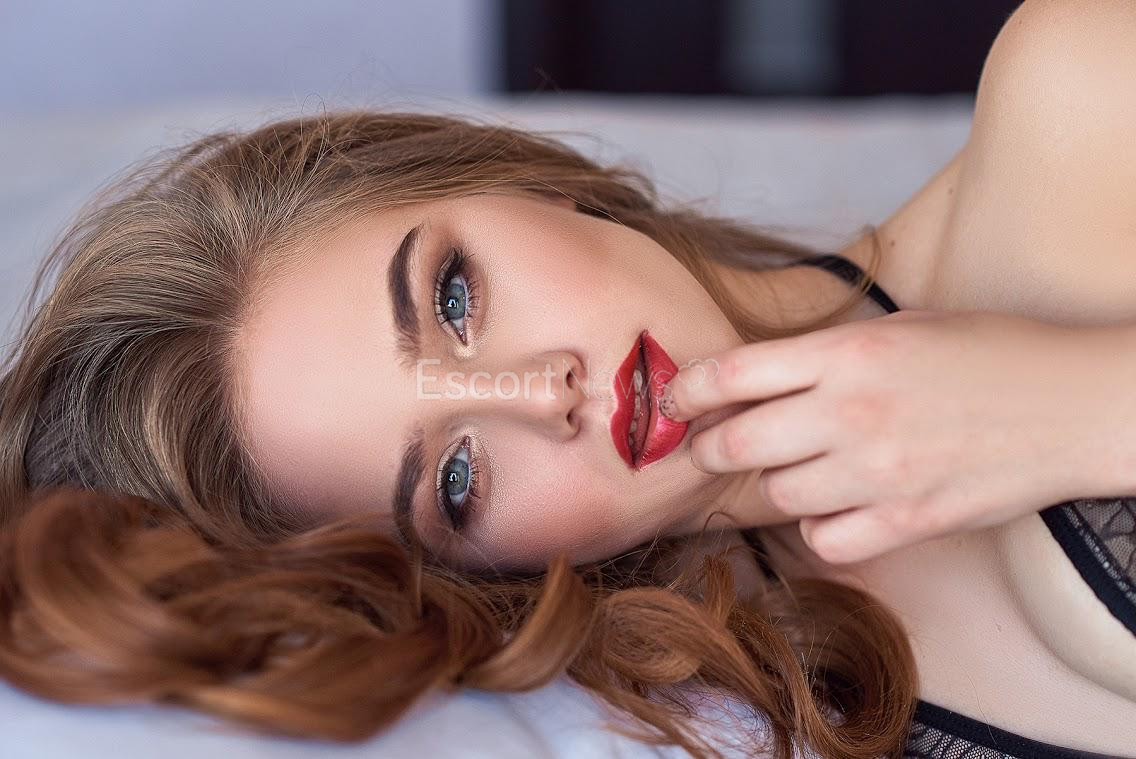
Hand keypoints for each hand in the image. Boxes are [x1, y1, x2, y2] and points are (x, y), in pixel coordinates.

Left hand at [662, 309, 1101, 563]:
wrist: (1071, 404)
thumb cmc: (985, 354)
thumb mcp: (897, 328)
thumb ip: (822, 356)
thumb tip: (751, 381)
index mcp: (847, 353)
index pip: (732, 374)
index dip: (687, 391)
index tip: (676, 400)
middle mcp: (853, 412)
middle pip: (735, 444)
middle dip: (705, 448)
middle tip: (706, 447)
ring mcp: (880, 472)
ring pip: (776, 496)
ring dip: (770, 485)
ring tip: (788, 469)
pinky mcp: (909, 520)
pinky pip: (825, 539)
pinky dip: (819, 526)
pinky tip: (834, 506)